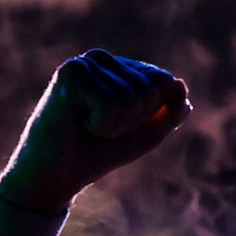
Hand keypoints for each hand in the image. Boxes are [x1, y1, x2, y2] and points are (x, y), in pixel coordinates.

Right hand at [0, 50, 190, 213]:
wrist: (56, 177)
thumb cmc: (98, 153)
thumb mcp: (146, 134)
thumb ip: (170, 111)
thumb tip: (179, 84)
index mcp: (120, 67)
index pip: (165, 82)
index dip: (152, 116)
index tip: (119, 126)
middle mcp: (101, 58)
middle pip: (153, 90)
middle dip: (134, 122)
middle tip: (101, 130)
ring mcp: (85, 63)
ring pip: (134, 97)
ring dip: (115, 126)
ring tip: (88, 127)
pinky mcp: (71, 75)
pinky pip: (112, 104)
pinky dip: (101, 125)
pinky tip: (78, 123)